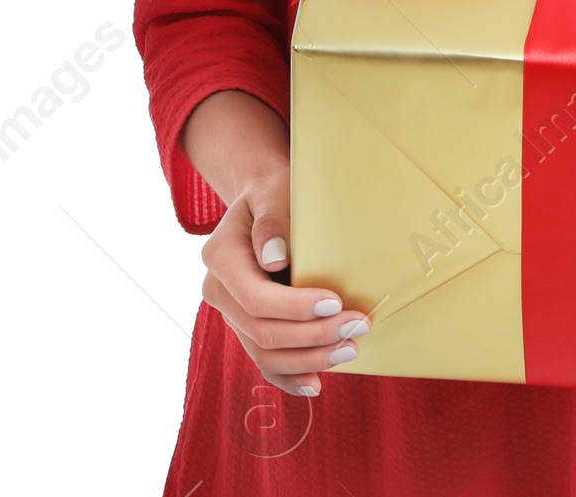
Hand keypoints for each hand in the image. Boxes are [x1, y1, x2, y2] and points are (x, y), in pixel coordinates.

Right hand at [198, 162, 370, 397]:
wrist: (263, 202)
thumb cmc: (273, 192)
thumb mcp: (273, 191)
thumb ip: (272, 220)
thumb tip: (275, 259)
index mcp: (220, 257)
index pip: (254, 297)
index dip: (294, 307)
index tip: (335, 303)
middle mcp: (218, 292)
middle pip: (262, 330)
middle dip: (312, 335)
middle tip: (357, 327)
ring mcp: (231, 314)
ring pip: (264, 353)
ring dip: (309, 358)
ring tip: (350, 349)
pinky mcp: (247, 327)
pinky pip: (264, 361)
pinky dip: (290, 376)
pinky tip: (316, 383)